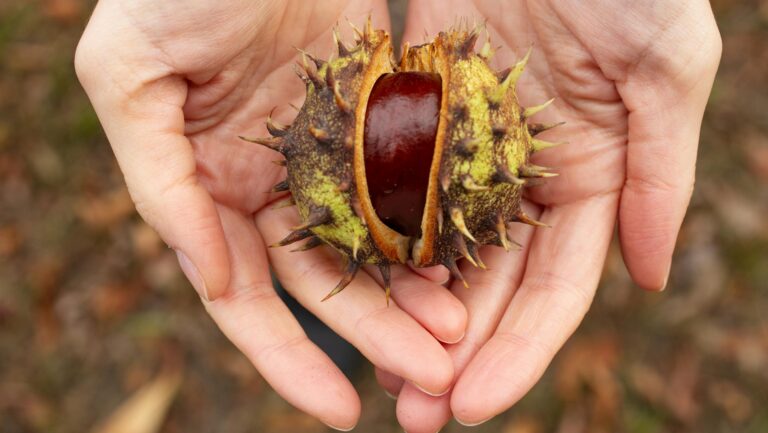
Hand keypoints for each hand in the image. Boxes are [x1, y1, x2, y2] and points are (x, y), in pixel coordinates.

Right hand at [75, 1, 467, 428]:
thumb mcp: (130, 75)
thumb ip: (159, 181)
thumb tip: (206, 278)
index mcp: (205, 185)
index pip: (245, 294)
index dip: (287, 358)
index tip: (337, 413)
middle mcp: (268, 182)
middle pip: (323, 281)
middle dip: (375, 334)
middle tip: (433, 376)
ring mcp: (325, 154)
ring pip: (374, 242)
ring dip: (413, 292)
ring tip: (460, 334)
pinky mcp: (373, 117)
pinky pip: (406, 183)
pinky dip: (432, 225)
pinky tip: (468, 260)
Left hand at [379, 1, 721, 430]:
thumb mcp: (664, 65)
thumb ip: (660, 173)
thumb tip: (651, 279)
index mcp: (591, 178)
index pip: (554, 288)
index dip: (520, 352)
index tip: (476, 405)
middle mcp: (524, 177)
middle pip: (488, 285)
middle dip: (454, 354)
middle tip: (416, 416)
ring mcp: (464, 150)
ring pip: (434, 250)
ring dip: (406, 315)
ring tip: (377, 375)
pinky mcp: (413, 115)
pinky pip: (389, 186)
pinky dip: (374, 238)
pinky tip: (347, 286)